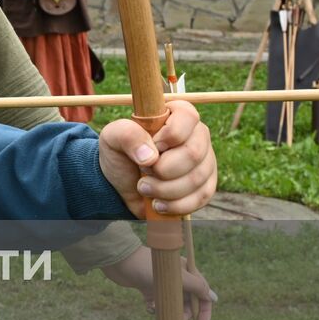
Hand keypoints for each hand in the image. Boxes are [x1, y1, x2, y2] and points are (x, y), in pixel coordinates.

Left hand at [99, 100, 216, 218]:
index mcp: (176, 114)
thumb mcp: (112, 137)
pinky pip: (201, 198)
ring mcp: (205, 161)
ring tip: (144, 187)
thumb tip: (150, 156)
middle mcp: (197, 135)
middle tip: (143, 171)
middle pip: (193, 153)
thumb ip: (126, 135)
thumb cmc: (120, 153)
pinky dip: (175, 205)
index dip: (169, 135)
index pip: (188, 116)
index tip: (152, 146)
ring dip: (164, 189)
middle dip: (162, 169)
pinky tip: (158, 203)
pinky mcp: (206, 186)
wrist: (120, 184)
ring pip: (196, 179)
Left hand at [100, 246, 216, 319]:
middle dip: (186, 314)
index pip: (203, 294)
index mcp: (187, 272)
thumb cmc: (149, 266)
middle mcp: (177, 277)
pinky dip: (156, 309)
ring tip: (160, 312)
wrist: (119, 261)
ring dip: (170, 312)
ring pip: (173, 304)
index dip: (204, 312)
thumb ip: (197, 287)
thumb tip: (213, 298)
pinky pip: (157, 303)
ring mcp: (162, 283)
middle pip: (189, 301)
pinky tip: (149, 308)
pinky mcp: (148, 288)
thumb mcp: (177, 277)